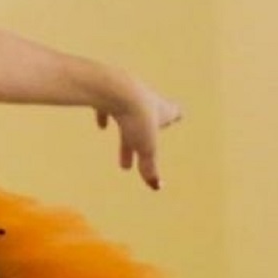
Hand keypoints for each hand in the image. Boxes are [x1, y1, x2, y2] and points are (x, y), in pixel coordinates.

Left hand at [94, 73, 182, 189]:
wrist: (114, 89)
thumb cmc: (135, 117)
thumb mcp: (144, 147)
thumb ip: (149, 167)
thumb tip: (157, 187)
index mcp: (162, 108)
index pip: (173, 112)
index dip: (174, 116)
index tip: (176, 118)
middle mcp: (146, 98)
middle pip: (147, 120)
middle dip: (143, 139)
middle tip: (147, 153)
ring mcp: (126, 92)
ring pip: (128, 113)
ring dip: (127, 129)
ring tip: (123, 144)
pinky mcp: (107, 91)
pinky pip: (107, 105)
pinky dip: (105, 115)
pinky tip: (101, 125)